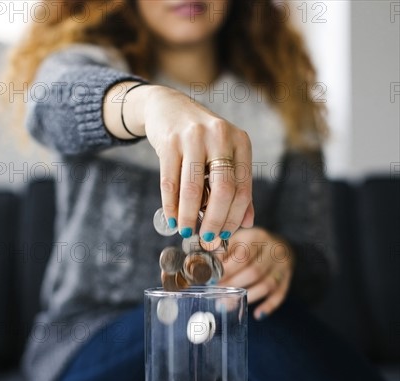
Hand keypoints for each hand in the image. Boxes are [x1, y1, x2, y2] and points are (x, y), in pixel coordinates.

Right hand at [142, 85, 253, 239]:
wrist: (168, 108)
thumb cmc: (201, 139)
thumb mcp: (225, 155)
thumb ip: (238, 186)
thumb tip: (247, 222)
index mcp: (240, 142)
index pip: (243, 189)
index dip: (234, 217)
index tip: (224, 234)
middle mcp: (220, 136)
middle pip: (222, 190)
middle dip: (214, 220)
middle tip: (207, 237)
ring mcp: (194, 137)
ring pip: (193, 189)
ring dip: (189, 216)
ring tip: (187, 231)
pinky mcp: (170, 141)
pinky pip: (170, 182)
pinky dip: (171, 205)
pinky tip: (172, 218)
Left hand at [217, 227, 294, 318]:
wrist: (278, 245)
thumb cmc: (251, 244)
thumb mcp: (237, 240)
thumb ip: (223, 252)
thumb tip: (206, 267)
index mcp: (257, 237)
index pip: (243, 254)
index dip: (227, 269)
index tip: (213, 279)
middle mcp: (273, 251)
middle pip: (254, 271)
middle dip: (234, 284)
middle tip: (217, 293)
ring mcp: (283, 266)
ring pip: (266, 285)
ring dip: (247, 297)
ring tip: (228, 304)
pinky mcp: (288, 278)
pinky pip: (280, 294)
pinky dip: (269, 306)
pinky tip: (257, 314)